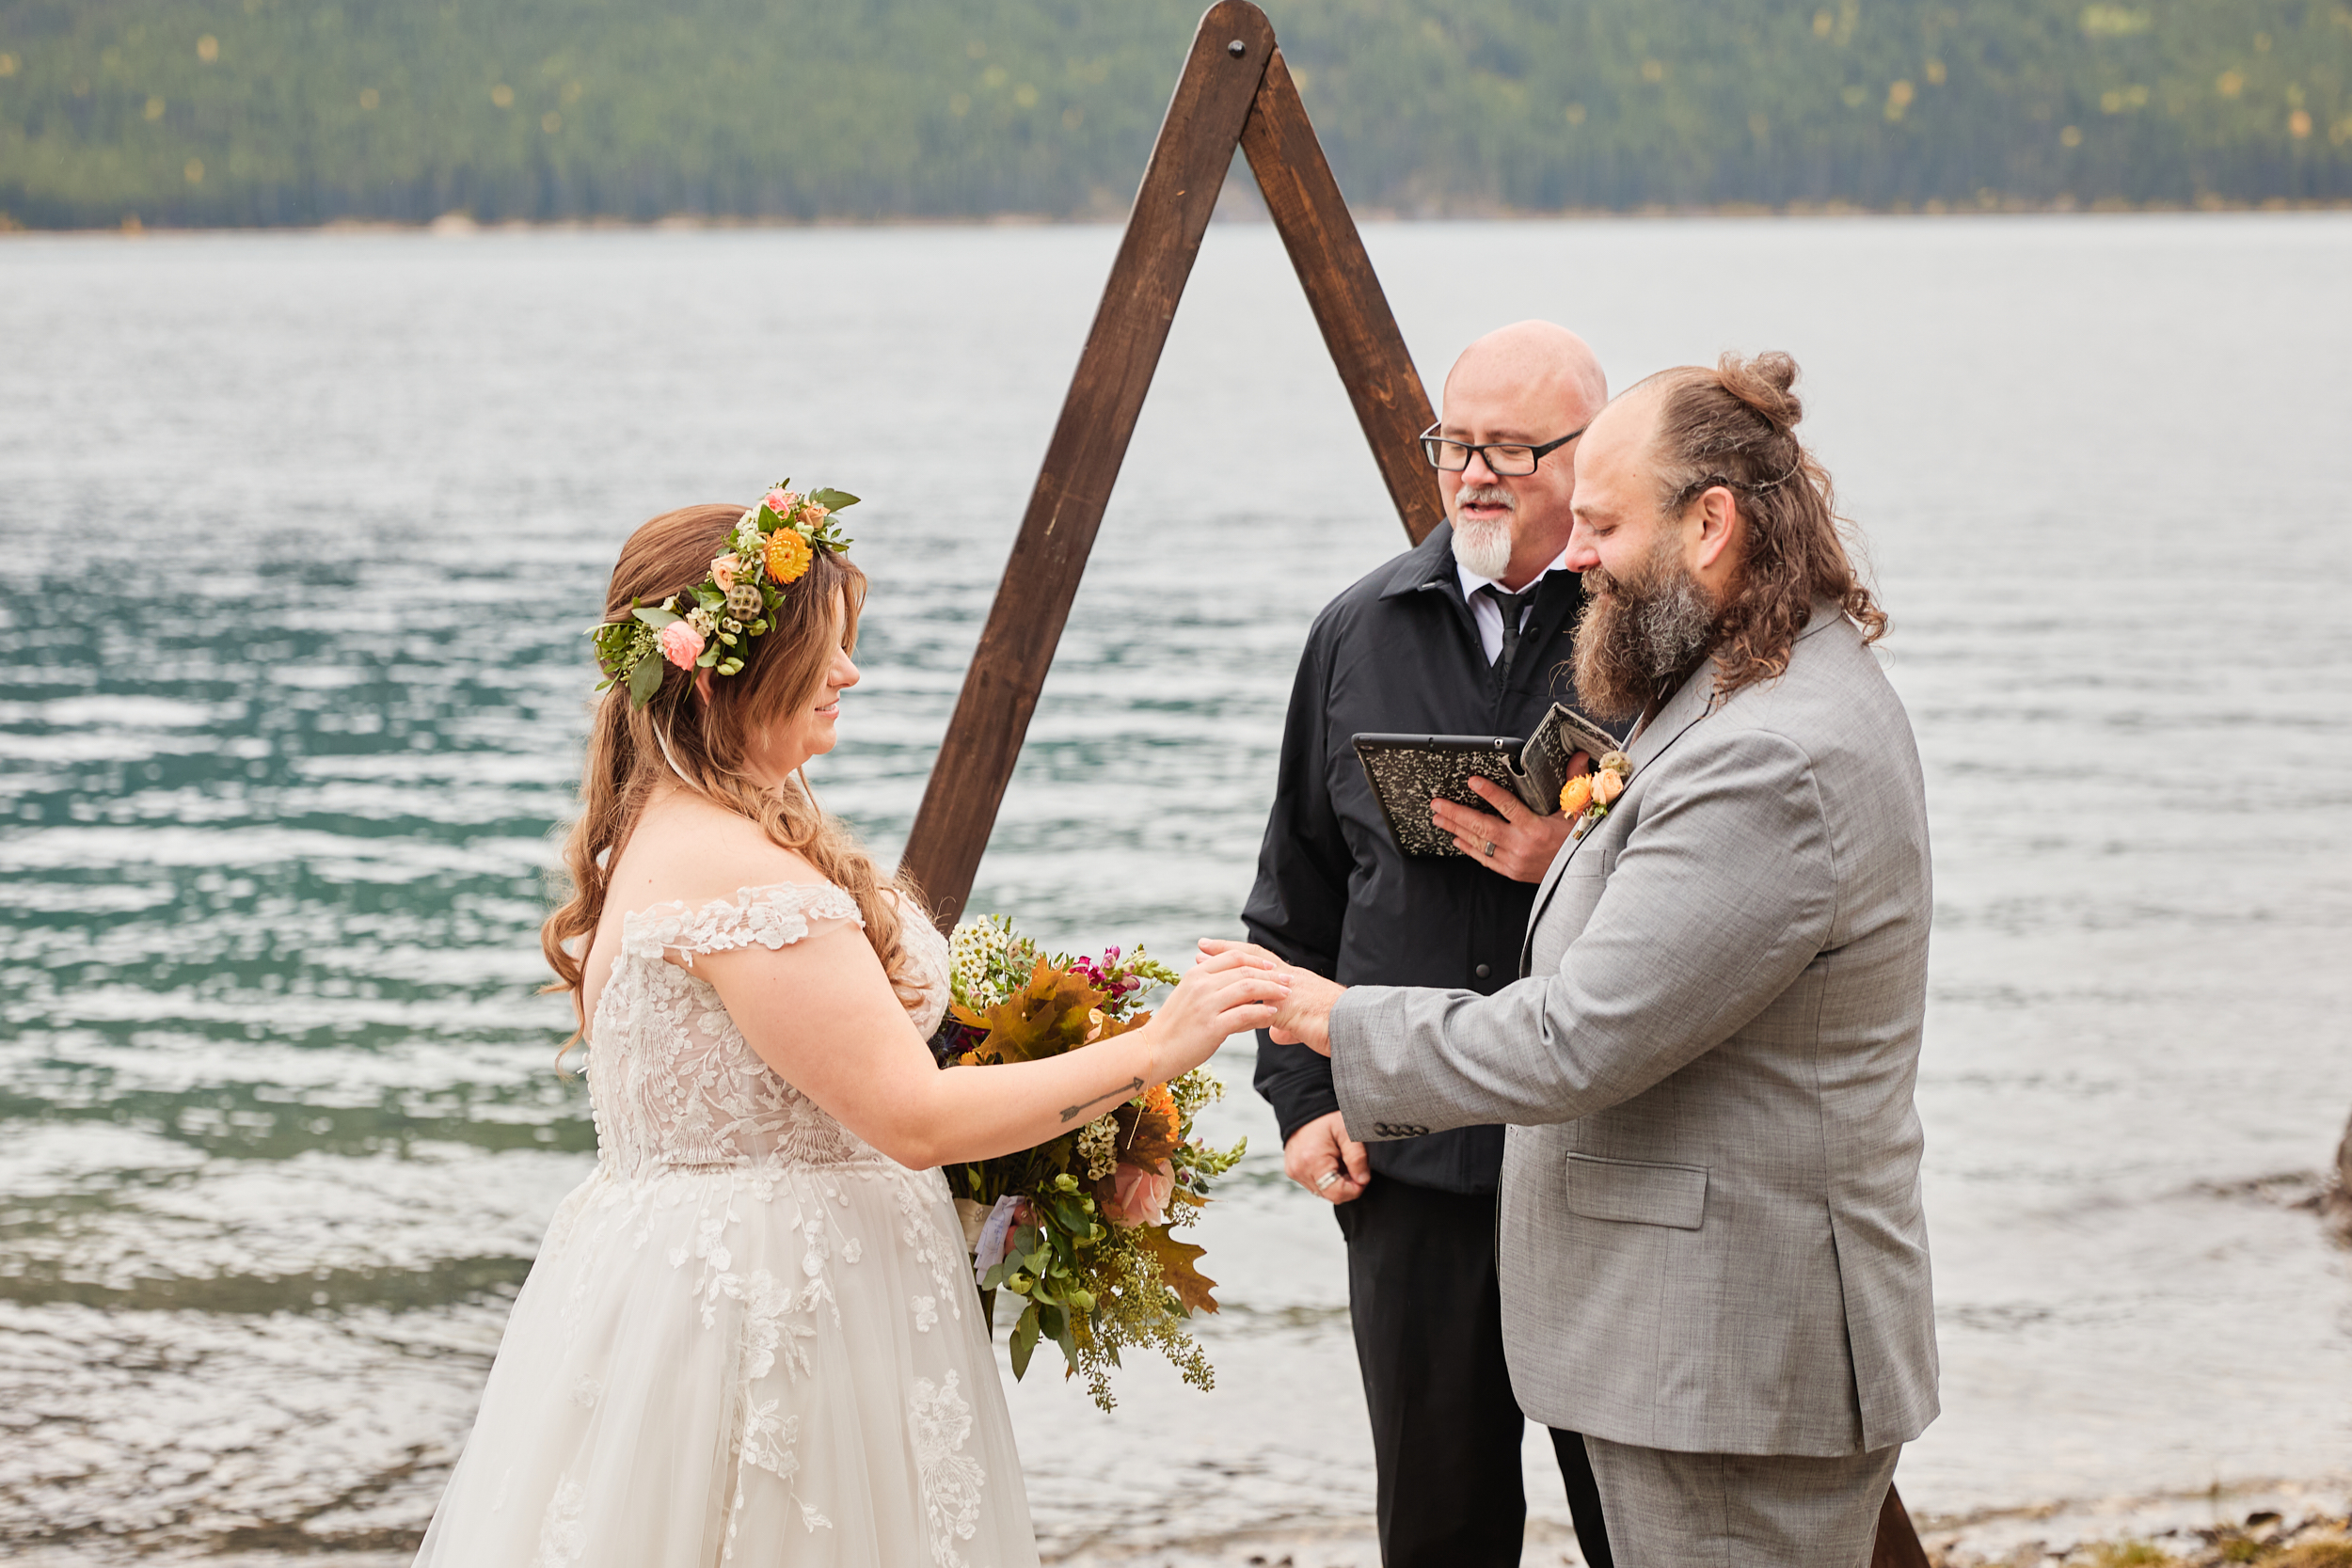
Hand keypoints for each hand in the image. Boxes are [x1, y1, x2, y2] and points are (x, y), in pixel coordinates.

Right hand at [1141, 946, 1288, 1081]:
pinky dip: (1262, 1011)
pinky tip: (1272, 1014)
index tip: (1273, 966)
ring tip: (1285, 995)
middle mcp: (1201, 985)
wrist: (1153, 1051)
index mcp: (1196, 974)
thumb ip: (1211, 985)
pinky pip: (1245, 1013)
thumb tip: (1239, 981)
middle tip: (1288, 980)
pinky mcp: (1212, 1026)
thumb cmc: (1174, 1026)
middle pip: (1244, 970)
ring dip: (1272, 990)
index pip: (1233, 957)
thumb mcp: (1189, 996)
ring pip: (1249, 988)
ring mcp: (1206, 1005)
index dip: (1256, 960)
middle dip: (1271, 975)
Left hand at [1196, 938, 1342, 1056]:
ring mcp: (1292, 992)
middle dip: (1226, 953)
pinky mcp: (1293, 1009)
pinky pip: (1262, 1005)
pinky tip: (1220, 1000)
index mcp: (1295, 982)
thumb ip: (1288, 1025)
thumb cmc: (1338, 1028)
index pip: (1262, 962)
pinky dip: (1241, 1003)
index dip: (1238, 954)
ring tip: (1202, 965)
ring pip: (1254, 975)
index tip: (1214, 948)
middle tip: (1200, 947)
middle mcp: (1293, 980)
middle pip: (1254, 960)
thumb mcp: (1307, 1025)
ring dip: (1226, 971)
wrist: (1362, 1030)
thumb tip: (1275, 1033)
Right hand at [1284, 1110, 1369, 1203]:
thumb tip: (1362, 1180)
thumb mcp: (1347, 1132)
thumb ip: (1357, 1157)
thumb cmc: (1325, 1117)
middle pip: (1331, 1194)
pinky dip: (1326, 1177)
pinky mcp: (1292, 1172)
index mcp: (1312, 1160)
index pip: (1337, 1193)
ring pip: (1323, 1191)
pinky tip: (1329, 1161)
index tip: (1362, 1175)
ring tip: (1339, 1160)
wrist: (1304, 1108)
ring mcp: (1294, 1172)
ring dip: (1336, 1181)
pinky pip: (1315, 1184)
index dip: (1355, 1188)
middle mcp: (1299, 1170)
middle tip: (1351, 1164)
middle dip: (1346, 1184)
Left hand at [1431, 758, 1586, 883]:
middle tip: (1437, 803)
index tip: (1472, 781)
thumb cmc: (1578, 838)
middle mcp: (1521, 845)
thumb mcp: (1578, 809)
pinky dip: (1468, 848)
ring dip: (1456, 828)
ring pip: (1478, 842)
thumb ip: (1574, 781)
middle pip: (1482, 826)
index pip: (1508, 806)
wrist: (1581, 872)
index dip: (1489, 793)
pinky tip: (1455, 838)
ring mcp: (1513, 860)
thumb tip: (1580, 755)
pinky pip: (1484, 859)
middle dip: (1456, 813)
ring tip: (1438, 817)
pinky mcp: (1510, 871)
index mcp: (1537, 828)